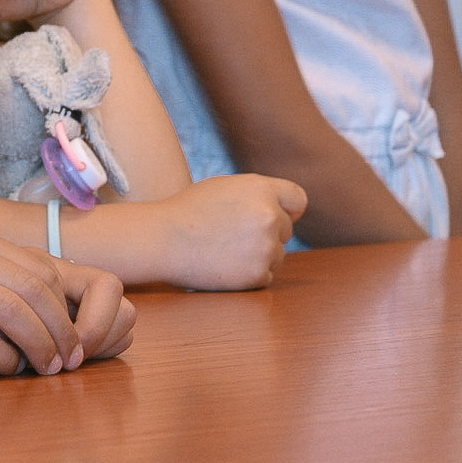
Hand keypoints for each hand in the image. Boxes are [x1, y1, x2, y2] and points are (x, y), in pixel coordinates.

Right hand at [0, 226, 134, 375]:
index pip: (39, 269)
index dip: (66, 309)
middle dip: (60, 331)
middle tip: (68, 362)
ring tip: (45, 369)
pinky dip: (1, 359)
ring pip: (10, 311)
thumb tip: (56, 311)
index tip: (74, 342)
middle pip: (32, 289)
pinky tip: (4, 370)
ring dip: (38, 347)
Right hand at [150, 174, 306, 291]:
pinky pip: (266, 274)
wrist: (163, 240)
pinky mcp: (257, 274)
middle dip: (267, 232)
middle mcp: (269, 216)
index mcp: (261, 189)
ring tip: (225, 249)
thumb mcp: (226, 187)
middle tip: (233, 234)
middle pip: (286, 229)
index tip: (276, 216)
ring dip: (259, 254)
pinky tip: (225, 264)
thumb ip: (258, 195)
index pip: (298, 200)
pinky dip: (250, 273)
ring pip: (278, 254)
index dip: (287, 209)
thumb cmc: (189, 211)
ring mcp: (265, 247)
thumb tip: (288, 211)